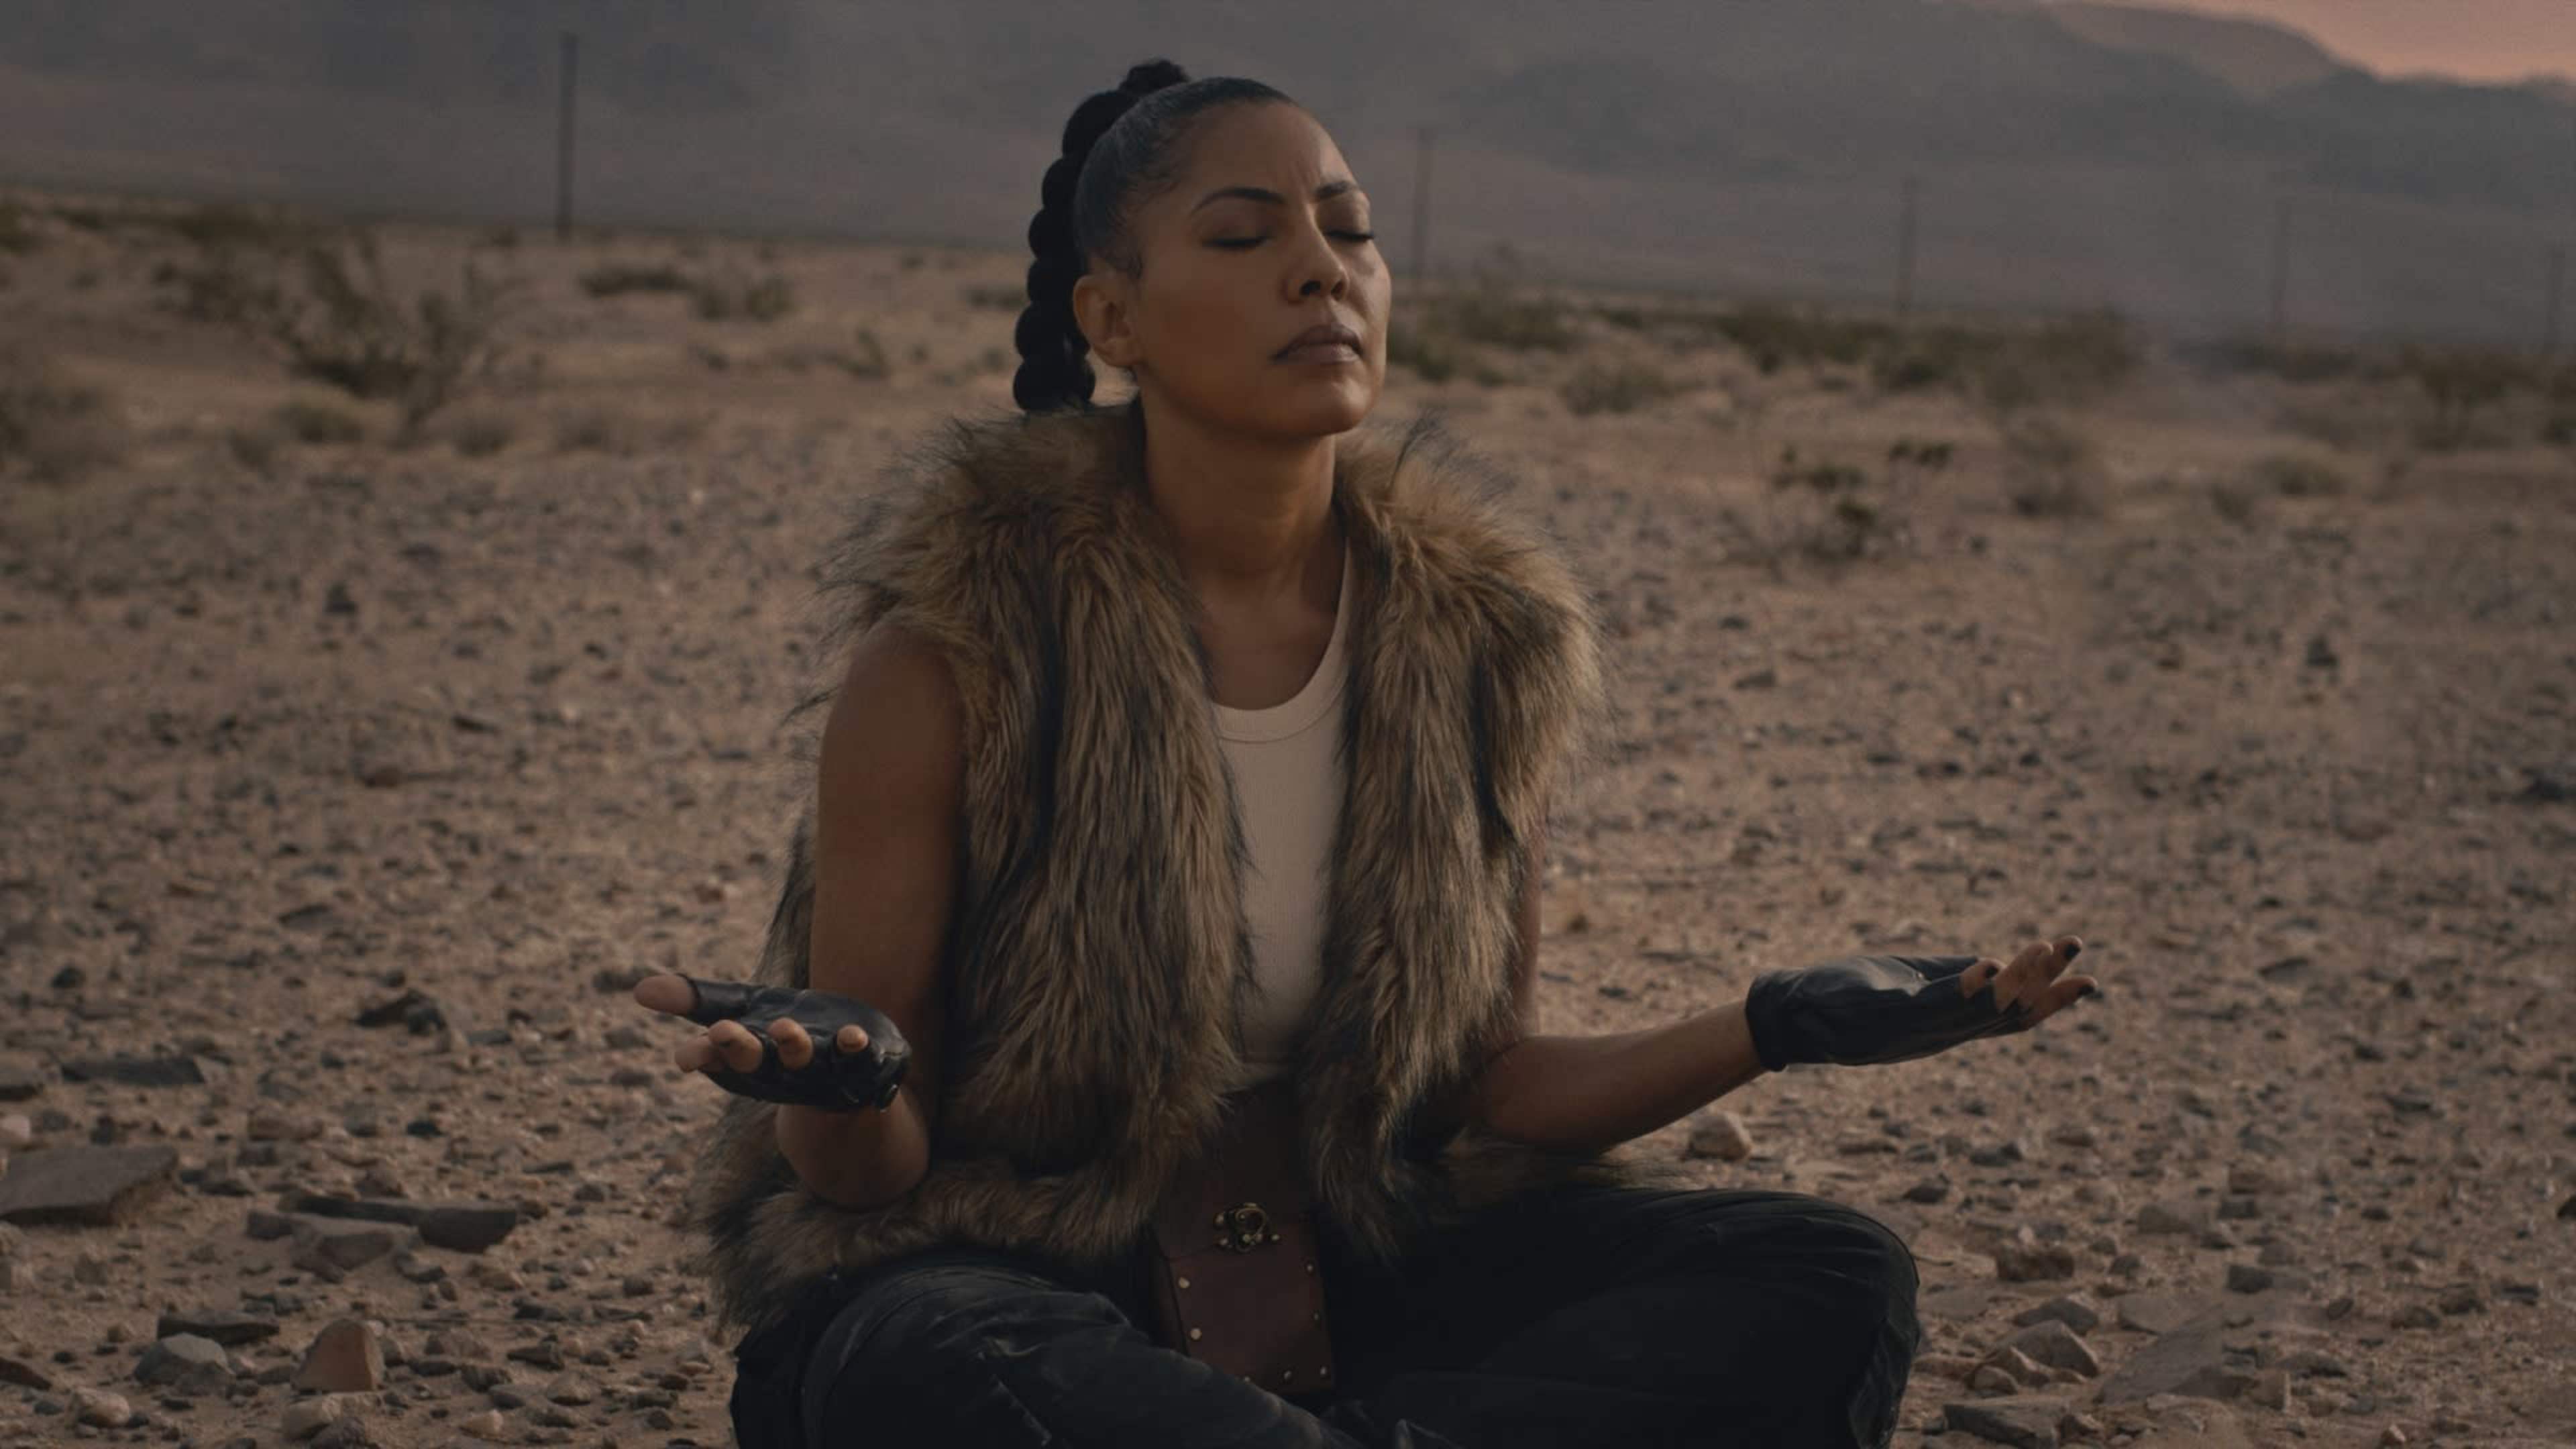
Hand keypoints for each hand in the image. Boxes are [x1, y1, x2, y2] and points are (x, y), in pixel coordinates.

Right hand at [631, 974, 909, 1109]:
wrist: (848, 1065)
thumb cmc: (779, 1034)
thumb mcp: (739, 1011)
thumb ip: (695, 1000)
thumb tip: (638, 990)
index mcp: (742, 1058)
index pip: (716, 1057)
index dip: (702, 1055)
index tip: (685, 1055)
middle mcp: (777, 1068)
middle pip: (755, 1061)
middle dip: (739, 1048)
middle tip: (723, 1033)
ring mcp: (818, 1068)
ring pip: (803, 1060)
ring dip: (793, 1047)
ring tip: (784, 1030)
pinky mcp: (858, 1063)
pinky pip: (856, 1059)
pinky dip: (854, 1048)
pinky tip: (854, 1036)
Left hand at [1743, 936, 2098, 1071]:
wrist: (1795, 1018)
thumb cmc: (1850, 998)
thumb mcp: (1911, 988)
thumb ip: (1952, 981)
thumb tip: (1996, 967)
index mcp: (1952, 1024)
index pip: (2014, 1016)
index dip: (2053, 998)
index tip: (2087, 972)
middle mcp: (1942, 1032)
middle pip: (2007, 1017)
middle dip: (2046, 987)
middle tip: (2079, 955)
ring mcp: (1916, 1027)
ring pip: (1978, 1013)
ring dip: (2013, 983)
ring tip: (2040, 950)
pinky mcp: (1885, 1015)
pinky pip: (1931, 1005)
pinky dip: (1961, 989)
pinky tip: (1985, 966)